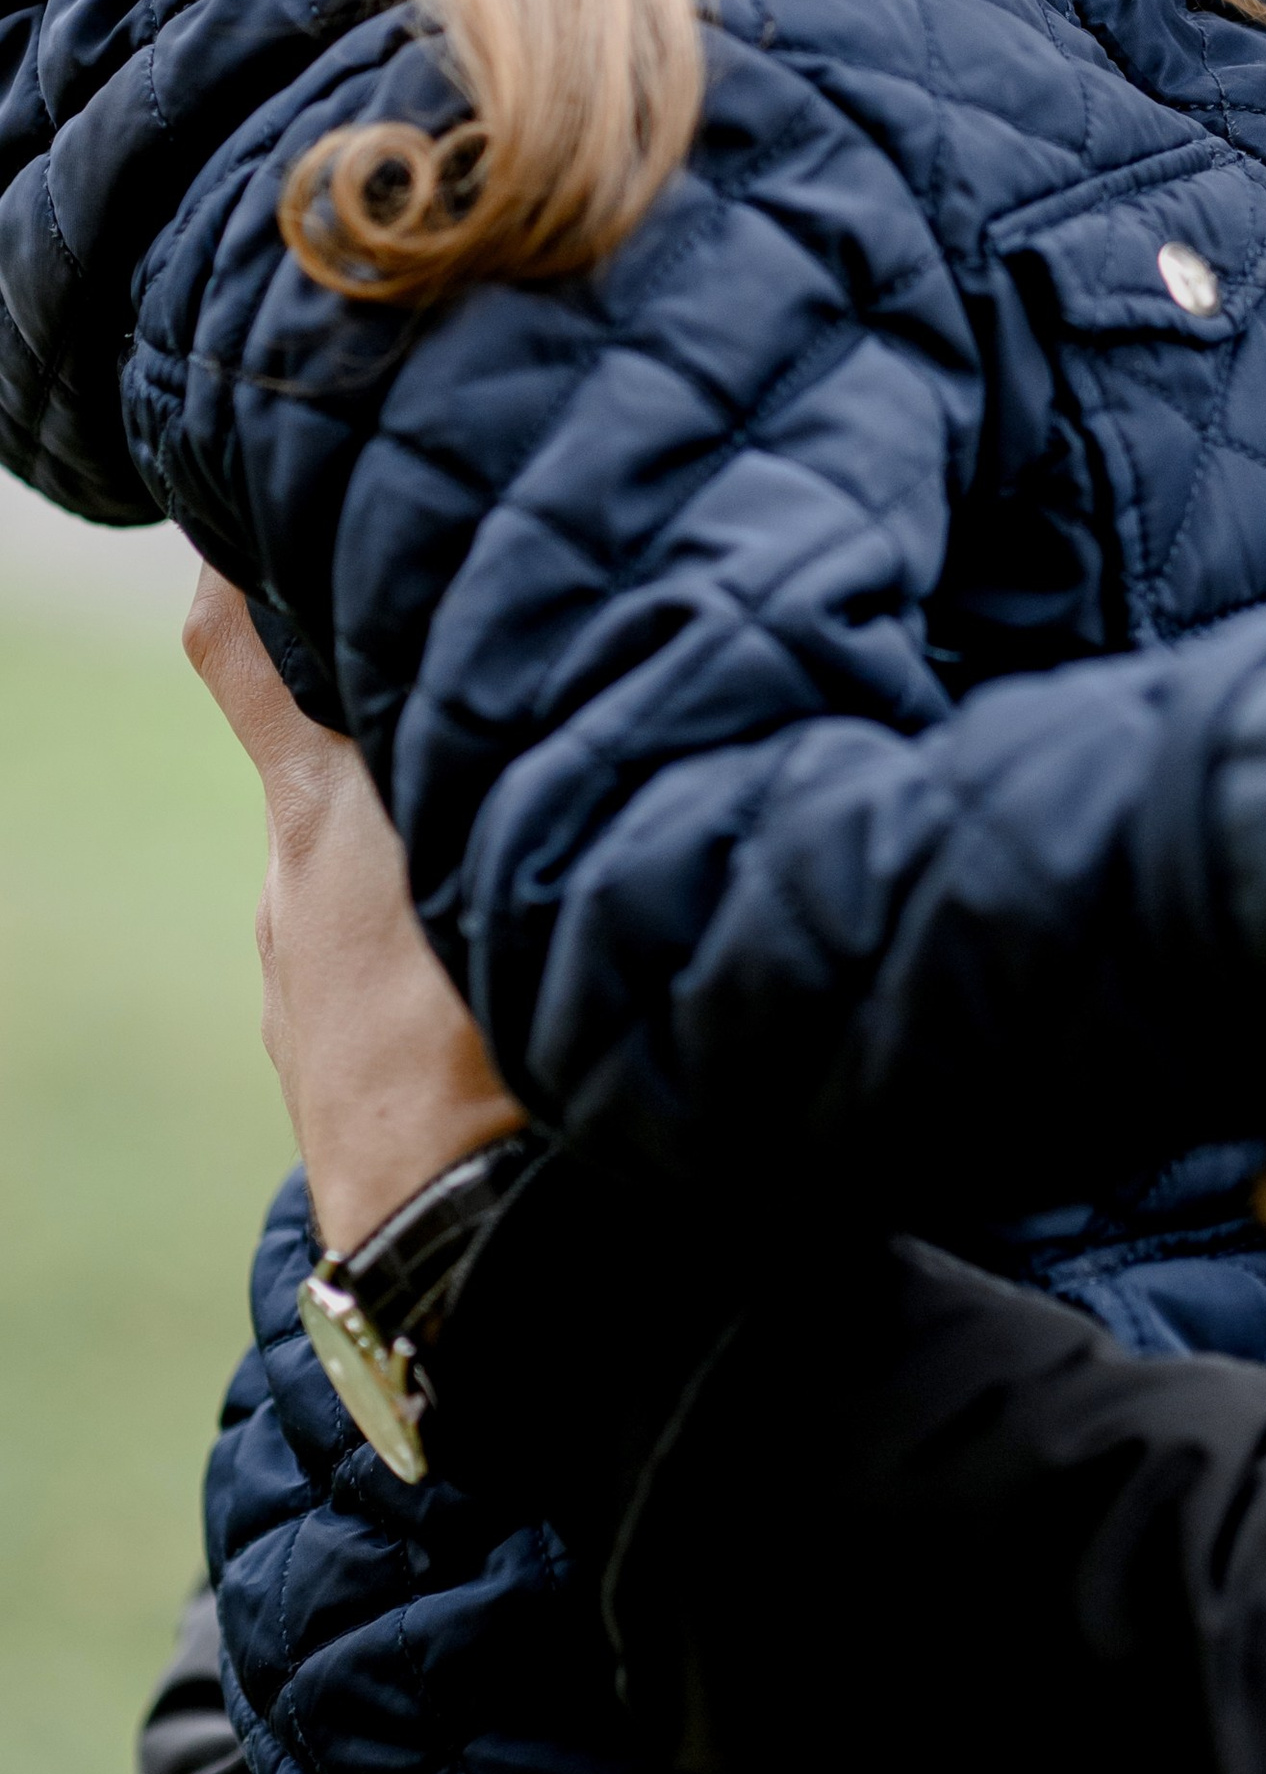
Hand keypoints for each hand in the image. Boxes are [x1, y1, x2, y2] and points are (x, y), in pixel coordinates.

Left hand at [185, 569, 526, 1251]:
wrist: (459, 1267)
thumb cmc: (502, 1056)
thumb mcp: (511, 857)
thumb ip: (499, 748)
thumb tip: (523, 636)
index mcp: (326, 815)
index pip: (232, 646)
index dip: (228, 567)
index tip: (259, 505)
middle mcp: (291, 883)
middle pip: (321, 755)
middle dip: (388, 711)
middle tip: (486, 669)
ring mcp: (301, 982)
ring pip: (358, 862)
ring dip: (421, 838)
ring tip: (529, 835)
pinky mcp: (329, 1060)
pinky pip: (376, 951)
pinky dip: (425, 932)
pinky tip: (505, 967)